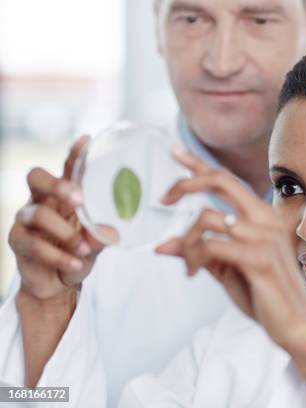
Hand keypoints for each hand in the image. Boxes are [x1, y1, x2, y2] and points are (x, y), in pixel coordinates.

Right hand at [8, 135, 113, 302]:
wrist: (58, 283)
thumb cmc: (79, 253)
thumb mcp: (97, 242)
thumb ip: (102, 234)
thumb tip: (108, 231)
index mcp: (63, 195)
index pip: (67, 169)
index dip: (74, 155)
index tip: (86, 141)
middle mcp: (41, 200)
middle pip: (36, 177)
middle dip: (57, 185)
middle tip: (79, 200)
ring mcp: (26, 219)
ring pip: (38, 215)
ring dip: (65, 233)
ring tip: (84, 249)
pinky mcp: (17, 241)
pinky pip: (34, 244)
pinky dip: (59, 255)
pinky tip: (76, 263)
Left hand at [157, 146, 305, 357]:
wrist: (293, 324)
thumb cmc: (263, 294)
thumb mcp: (224, 269)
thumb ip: (198, 252)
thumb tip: (161, 245)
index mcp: (261, 216)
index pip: (227, 180)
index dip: (198, 163)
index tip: (174, 149)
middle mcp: (265, 218)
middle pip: (221, 181)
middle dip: (186, 182)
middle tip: (164, 199)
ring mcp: (264, 236)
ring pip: (207, 218)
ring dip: (188, 241)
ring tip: (190, 265)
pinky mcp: (258, 258)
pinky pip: (210, 245)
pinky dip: (193, 257)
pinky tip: (193, 273)